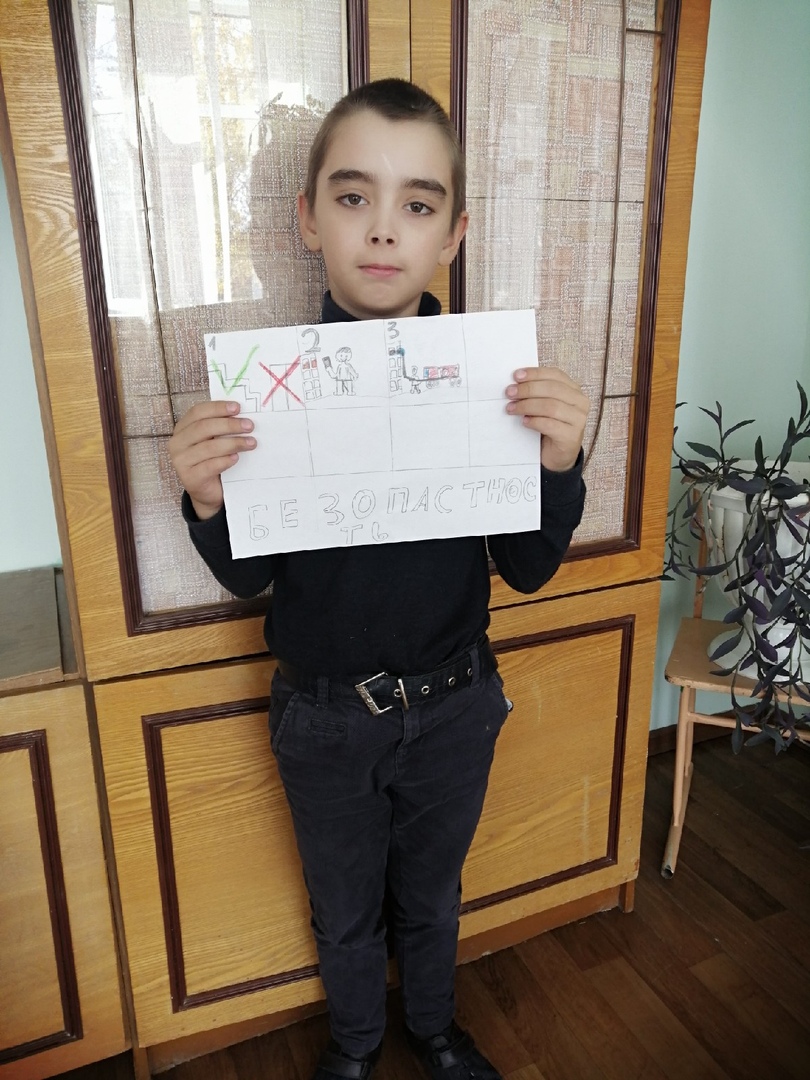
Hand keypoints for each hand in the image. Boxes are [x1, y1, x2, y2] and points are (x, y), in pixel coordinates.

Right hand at [168, 400, 255, 519]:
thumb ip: (220, 428)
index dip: (217, 408)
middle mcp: (177, 443)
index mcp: (182, 429)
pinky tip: (236, 458)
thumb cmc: (212, 461)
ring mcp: (181, 461)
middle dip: (229, 425)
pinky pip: (210, 466)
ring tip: (251, 443)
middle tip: (249, 426)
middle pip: (203, 428)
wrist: (208, 492)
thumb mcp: (214, 441)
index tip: (238, 407)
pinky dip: (225, 460)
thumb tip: (242, 415)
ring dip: (233, 443)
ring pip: (208, 447)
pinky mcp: (189, 478)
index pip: (198, 412)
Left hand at [506, 367, 589, 471]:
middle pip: (552, 389)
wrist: (559, 455)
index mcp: (574, 390)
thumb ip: (538, 393)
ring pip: (551, 406)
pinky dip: (534, 422)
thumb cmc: (550, 427)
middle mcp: (580, 403)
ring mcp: (578, 420)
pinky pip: (550, 425)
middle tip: (510, 393)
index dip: (535, 373)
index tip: (516, 376)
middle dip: (528, 389)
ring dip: (527, 406)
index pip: (555, 375)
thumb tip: (516, 383)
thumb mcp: (545, 406)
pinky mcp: (571, 437)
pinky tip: (524, 422)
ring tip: (512, 408)